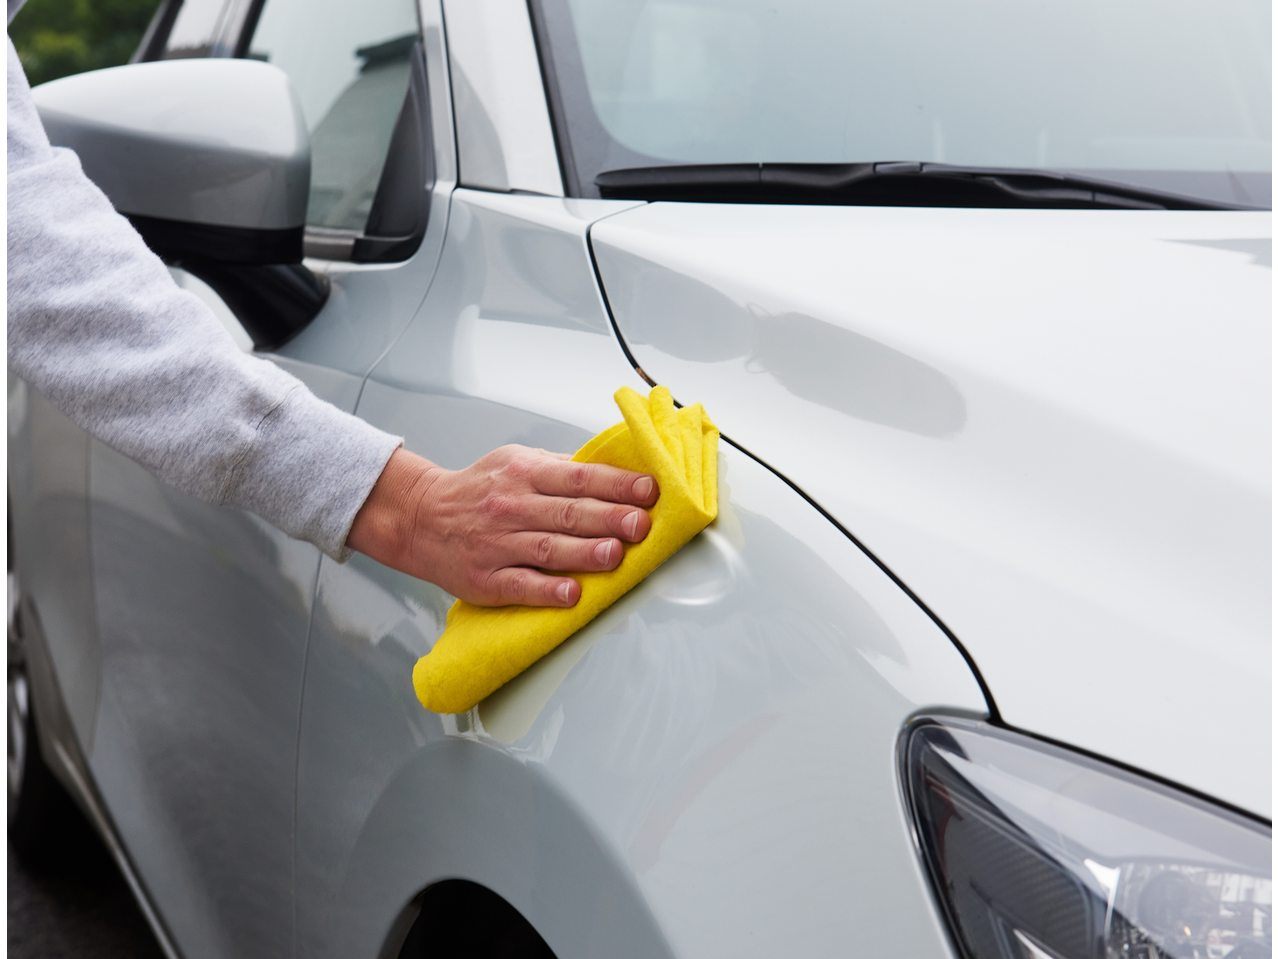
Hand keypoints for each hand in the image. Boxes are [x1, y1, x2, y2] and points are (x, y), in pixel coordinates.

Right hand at [346, 445, 657, 606]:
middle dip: (610, 518)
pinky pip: (520, 584)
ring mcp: (497, 543)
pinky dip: (547, 589)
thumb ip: (560, 469)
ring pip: (548, 548)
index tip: (649, 491)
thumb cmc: (477, 491)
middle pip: (568, 512)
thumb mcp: (514, 462)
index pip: (579, 477)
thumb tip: (613, 473)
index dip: (617, 484)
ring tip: (616, 555)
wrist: (420, 517)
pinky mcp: (486, 578)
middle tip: (642, 525)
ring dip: (585, 552)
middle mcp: (511, 506)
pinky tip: (572, 593)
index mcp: (524, 473)